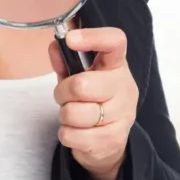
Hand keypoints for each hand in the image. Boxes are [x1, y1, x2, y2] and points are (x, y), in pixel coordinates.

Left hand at [49, 27, 137, 179]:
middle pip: (82, 84)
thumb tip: (55, 46)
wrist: (109, 142)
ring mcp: (123, 115)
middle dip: (63, 92)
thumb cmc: (92, 101)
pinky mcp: (113, 139)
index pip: (114, 42)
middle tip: (65, 96)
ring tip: (72, 115)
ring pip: (74, 113)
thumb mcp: (79, 76)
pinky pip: (72, 135)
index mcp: (117, 65)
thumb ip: (66, 61)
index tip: (70, 39)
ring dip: (64, 115)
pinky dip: (67, 134)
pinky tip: (77, 132)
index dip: (92, 37)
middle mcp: (125, 87)